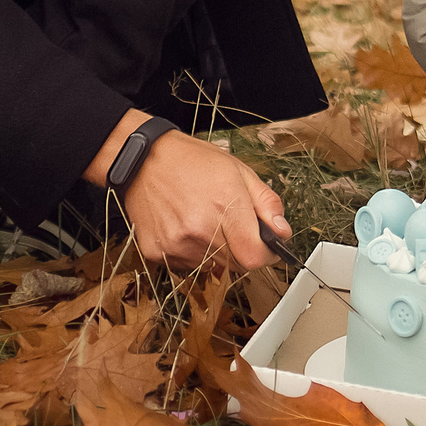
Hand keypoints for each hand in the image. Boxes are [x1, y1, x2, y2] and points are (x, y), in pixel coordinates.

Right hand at [85, 109, 288, 270]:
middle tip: (231, 225)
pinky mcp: (157, 252)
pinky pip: (187, 264)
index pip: (255, 257)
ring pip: (213, 266)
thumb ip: (266, 203)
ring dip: (216, 251)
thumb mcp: (239, 170)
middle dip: (242, 249)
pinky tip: (184, 226)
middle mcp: (199, 229)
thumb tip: (282, 231)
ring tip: (204, 220)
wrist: (143, 160)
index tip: (265, 244)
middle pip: (236, 265)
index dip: (266, 254)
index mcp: (224, 206)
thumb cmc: (191, 161)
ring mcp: (176, 244)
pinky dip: (192, 252)